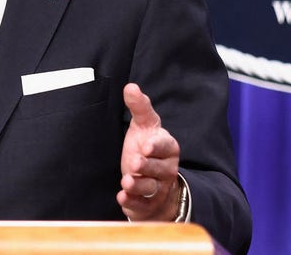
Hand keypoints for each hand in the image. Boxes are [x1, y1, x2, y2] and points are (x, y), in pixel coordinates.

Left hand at [116, 83, 180, 221]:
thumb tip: (130, 86)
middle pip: (159, 168)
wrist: (153, 180)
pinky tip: (122, 197)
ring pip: (151, 188)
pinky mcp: (148, 204)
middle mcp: (166, 169)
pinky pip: (143, 205)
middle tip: (135, 163)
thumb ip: (139, 107)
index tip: (146, 145)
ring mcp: (159, 188)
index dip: (156, 146)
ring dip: (139, 185)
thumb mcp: (144, 126)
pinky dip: (133, 202)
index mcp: (168, 147)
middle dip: (147, 166)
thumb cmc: (147, 148)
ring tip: (126, 181)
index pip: (165, 145)